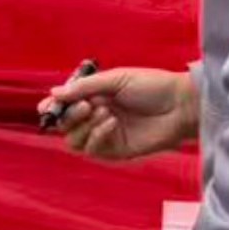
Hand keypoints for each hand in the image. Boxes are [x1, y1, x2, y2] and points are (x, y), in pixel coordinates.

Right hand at [41, 62, 198, 163]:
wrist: (181, 104)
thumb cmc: (154, 86)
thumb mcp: (118, 79)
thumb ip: (85, 87)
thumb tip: (53, 93)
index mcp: (96, 97)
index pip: (65, 106)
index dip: (53, 107)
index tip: (47, 105)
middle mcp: (96, 116)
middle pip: (64, 126)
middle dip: (68, 116)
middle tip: (85, 106)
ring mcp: (105, 135)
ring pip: (74, 140)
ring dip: (84, 126)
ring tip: (105, 111)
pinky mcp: (115, 150)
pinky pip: (92, 149)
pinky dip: (97, 136)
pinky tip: (112, 123)